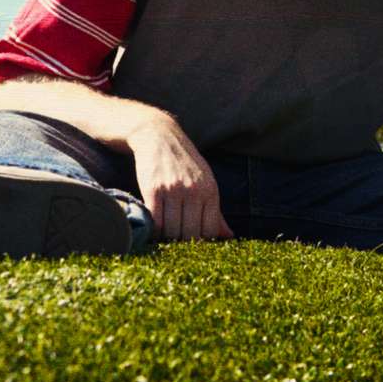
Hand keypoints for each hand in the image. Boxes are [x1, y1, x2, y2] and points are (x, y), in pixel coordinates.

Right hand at [126, 111, 233, 241]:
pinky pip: (155, 221)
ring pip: (171, 231)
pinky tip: (154, 229)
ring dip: (167, 239)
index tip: (192, 245)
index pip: (209, 231)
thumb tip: (228, 236)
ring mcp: (173, 190)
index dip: (200, 243)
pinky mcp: (154, 189)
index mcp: (210, 191)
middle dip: (182, 244)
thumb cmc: (185, 164)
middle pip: (190, 234)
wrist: (159, 136)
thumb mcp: (206, 183)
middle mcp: (194, 191)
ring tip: (164, 237)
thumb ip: (216, 212)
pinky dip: (154, 231)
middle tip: (175, 244)